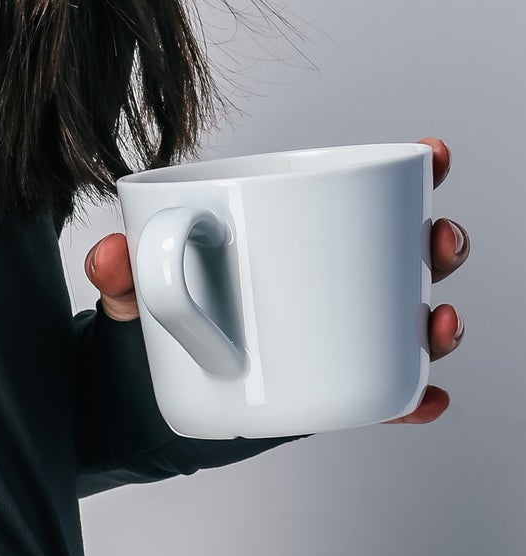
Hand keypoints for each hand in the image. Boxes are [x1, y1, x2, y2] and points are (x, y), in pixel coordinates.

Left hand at [83, 136, 467, 426]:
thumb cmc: (150, 317)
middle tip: (438, 244)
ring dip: (439, 323)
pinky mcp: (325, 392)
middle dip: (442, 244)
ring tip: (436, 325)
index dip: (415, 170)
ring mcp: (334, 338)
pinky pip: (381, 395)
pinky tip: (425, 400)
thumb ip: (123, 268)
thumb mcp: (133, 285)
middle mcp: (330, 280)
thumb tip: (111, 258)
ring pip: (409, 323)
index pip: (370, 191)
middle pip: (410, 254)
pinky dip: (409, 399)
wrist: (135, 396)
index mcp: (299, 232)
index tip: (434, 155)